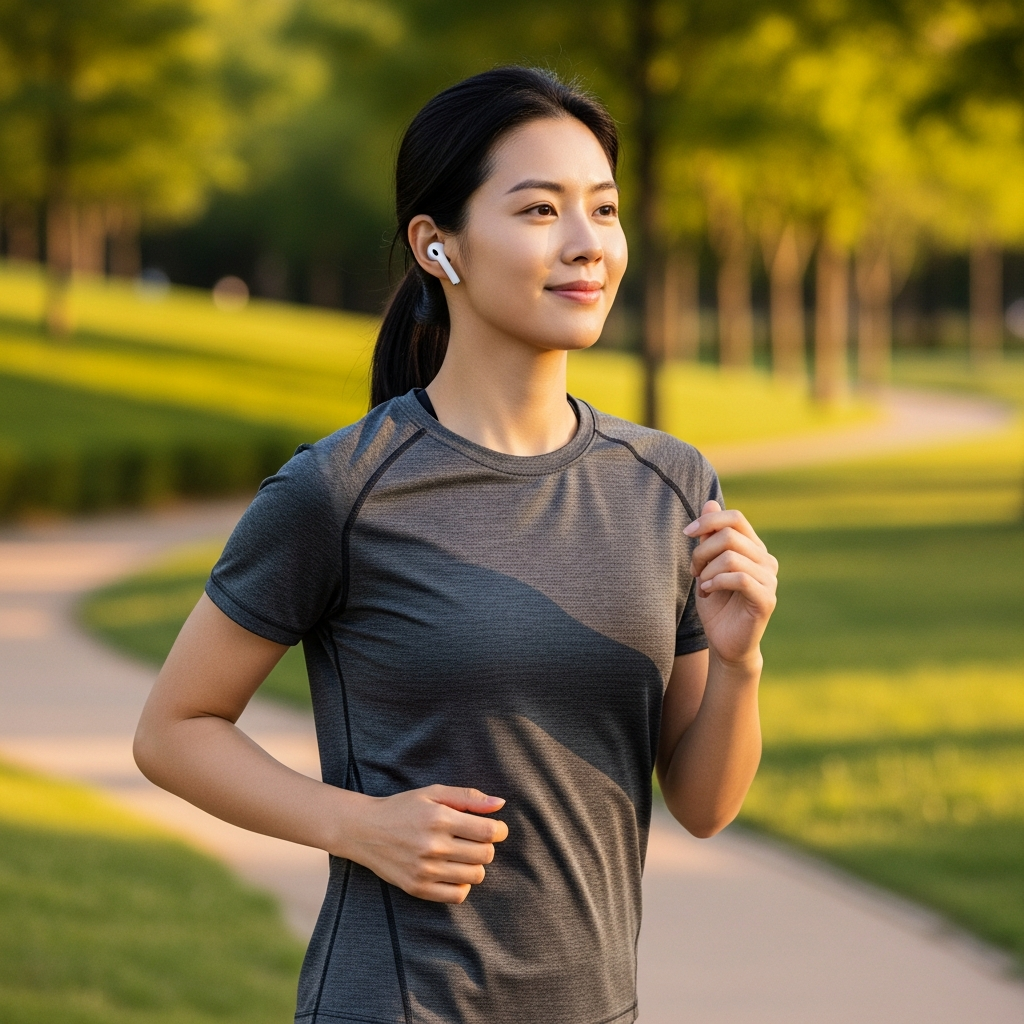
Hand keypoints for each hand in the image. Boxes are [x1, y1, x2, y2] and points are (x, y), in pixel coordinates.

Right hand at [341, 785, 508, 903]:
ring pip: (475, 876)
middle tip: (475, 839)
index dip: (499, 830)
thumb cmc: (403, 808)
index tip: (495, 828)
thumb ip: (468, 797)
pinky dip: (462, 884)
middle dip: (487, 846)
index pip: (488, 831)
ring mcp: (425, 870)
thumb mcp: (433, 793)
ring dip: (475, 864)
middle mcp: (433, 846)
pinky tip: (453, 870)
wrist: (365, 830)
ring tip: (462, 854)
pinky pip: (457, 894)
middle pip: (485, 855)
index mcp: (439, 818)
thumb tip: (500, 804)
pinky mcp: (417, 888)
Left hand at [685, 501, 777, 667]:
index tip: (687, 533)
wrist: (725, 643)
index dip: (709, 520)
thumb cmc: (716, 604)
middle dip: (702, 551)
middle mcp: (766, 560)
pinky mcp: (766, 599)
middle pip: (730, 536)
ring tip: (702, 585)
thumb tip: (709, 502)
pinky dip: (717, 582)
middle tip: (694, 571)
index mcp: (754, 548)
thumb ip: (709, 538)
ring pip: (732, 557)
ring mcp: (770, 579)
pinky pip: (740, 578)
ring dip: (707, 570)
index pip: (735, 518)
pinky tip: (708, 592)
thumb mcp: (706, 566)